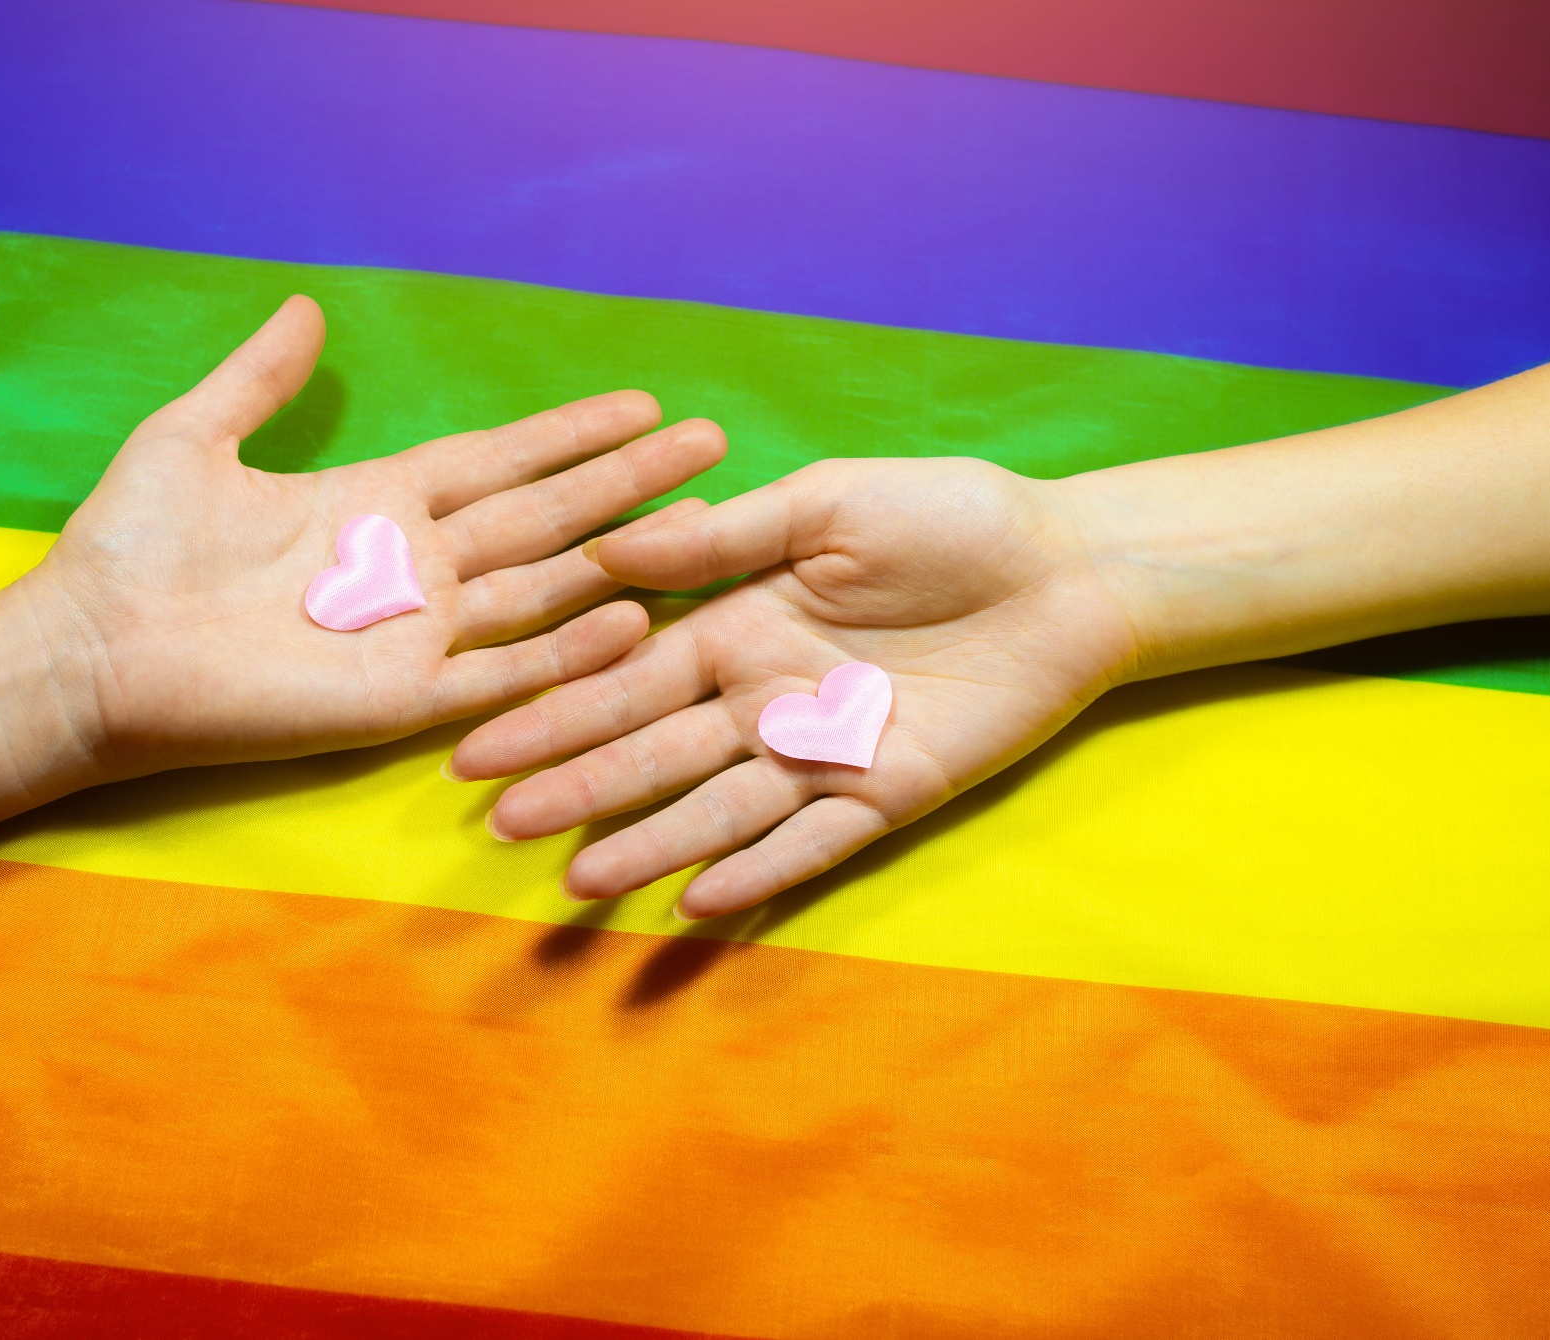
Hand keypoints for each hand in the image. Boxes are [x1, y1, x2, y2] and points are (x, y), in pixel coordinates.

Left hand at [27, 296, 726, 776]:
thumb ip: (261, 379)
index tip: (639, 405)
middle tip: (708, 443)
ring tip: (700, 518)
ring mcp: (416, 633)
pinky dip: (567, 649)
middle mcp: (415, 565)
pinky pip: (501, 671)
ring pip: (543, 586)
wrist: (94, 652)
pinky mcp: (401, 699)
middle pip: (544, 514)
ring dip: (620, 555)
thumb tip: (311, 307)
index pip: (499, 461)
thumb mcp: (194, 438)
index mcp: (377, 502)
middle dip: (625, 480)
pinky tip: (632, 616)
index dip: (568, 435)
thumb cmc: (134, 549)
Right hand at [449, 457, 1138, 917]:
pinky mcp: (888, 793)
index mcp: (742, 627)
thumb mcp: (828, 504)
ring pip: (720, 810)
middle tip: (499, 826)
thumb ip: (728, 539)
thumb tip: (612, 553)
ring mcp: (825, 754)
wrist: (1069, 566)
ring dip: (652, 846)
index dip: (557, 712)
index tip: (480, 743)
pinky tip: (700, 901)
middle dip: (578, 788)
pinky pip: (814, 843)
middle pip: (656, 754)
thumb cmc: (951, 519)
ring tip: (581, 883)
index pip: (630, 678)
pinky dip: (761, 873)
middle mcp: (767, 700)